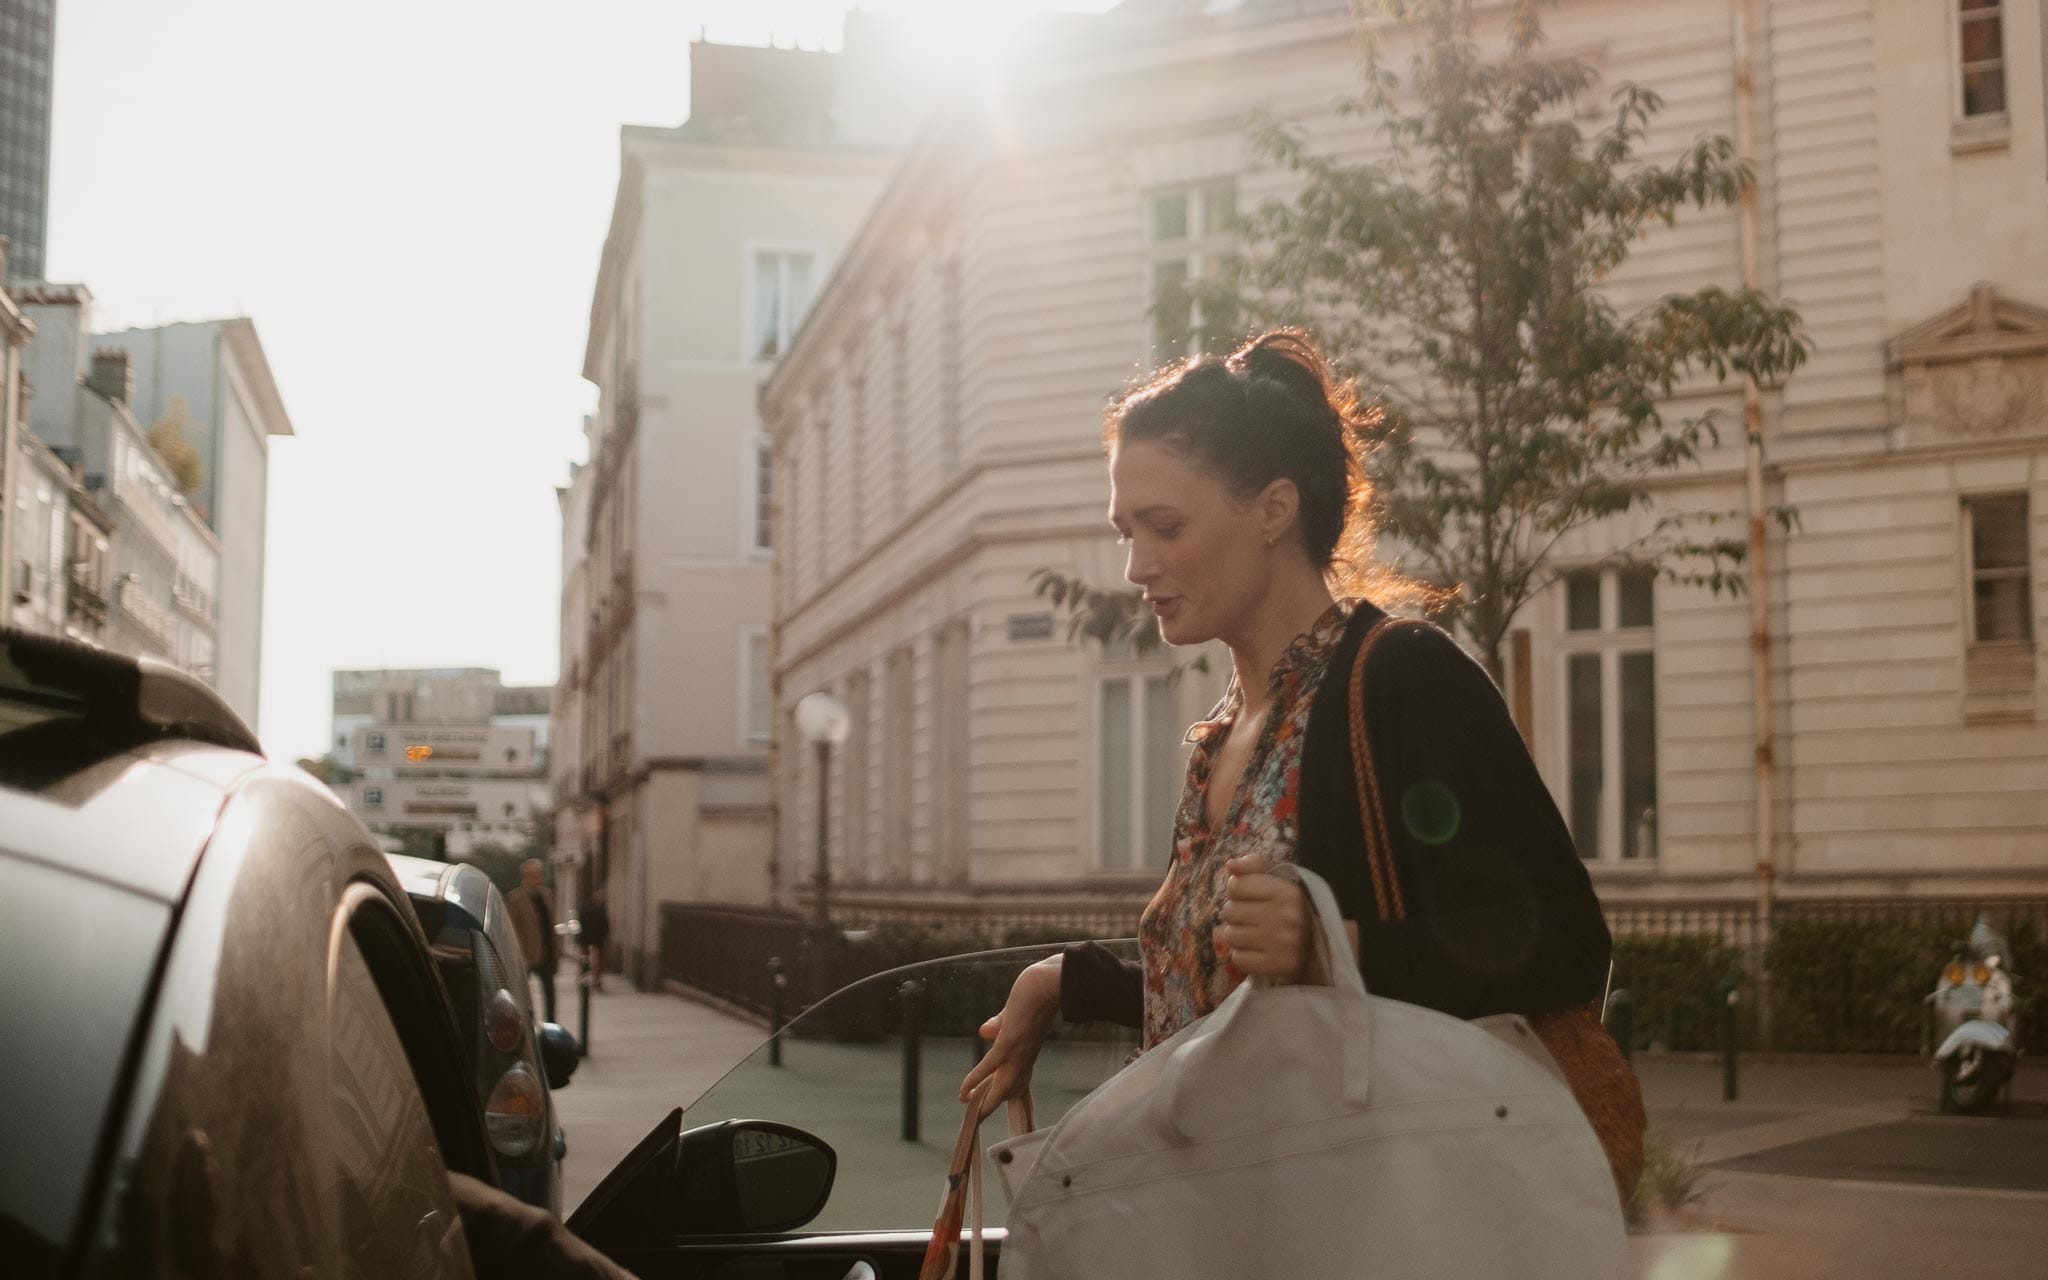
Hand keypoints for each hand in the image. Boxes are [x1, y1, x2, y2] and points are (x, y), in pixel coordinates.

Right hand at [959, 957, 1060, 1108]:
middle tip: (976, 1119)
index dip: (1003, 1091)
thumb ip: (999, 1024)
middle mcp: (1024, 1055)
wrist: (1050, 980)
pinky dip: (976, 1080)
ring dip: (985, 1102)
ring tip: (972, 1116)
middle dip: (993, 1104)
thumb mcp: (1014, 1012)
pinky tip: (964, 1092)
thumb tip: (984, 1032)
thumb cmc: (1036, 991)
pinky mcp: (1010, 1040)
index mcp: (1027, 1049)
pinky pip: (990, 1066)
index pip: (1016, 1077)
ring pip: (1001, 1085)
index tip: (990, 1102)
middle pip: (1010, 1089)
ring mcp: (1018, 1050)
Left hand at [1215, 855, 1318, 982]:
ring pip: (1231, 935)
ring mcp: (1284, 943)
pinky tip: (1256, 951)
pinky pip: (1238, 958)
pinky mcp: (1278, 966)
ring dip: (1237, 936)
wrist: (1317, 948)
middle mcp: (1288, 916)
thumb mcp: (1278, 881)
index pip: (1236, 886)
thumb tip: (1231, 865)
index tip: (1250, 898)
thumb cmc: (1289, 910)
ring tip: (1252, 935)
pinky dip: (1242, 956)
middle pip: (1229, 911)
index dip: (1238, 892)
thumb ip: (1254, 866)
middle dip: (1236, 915)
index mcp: (1289, 891)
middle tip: (1251, 919)